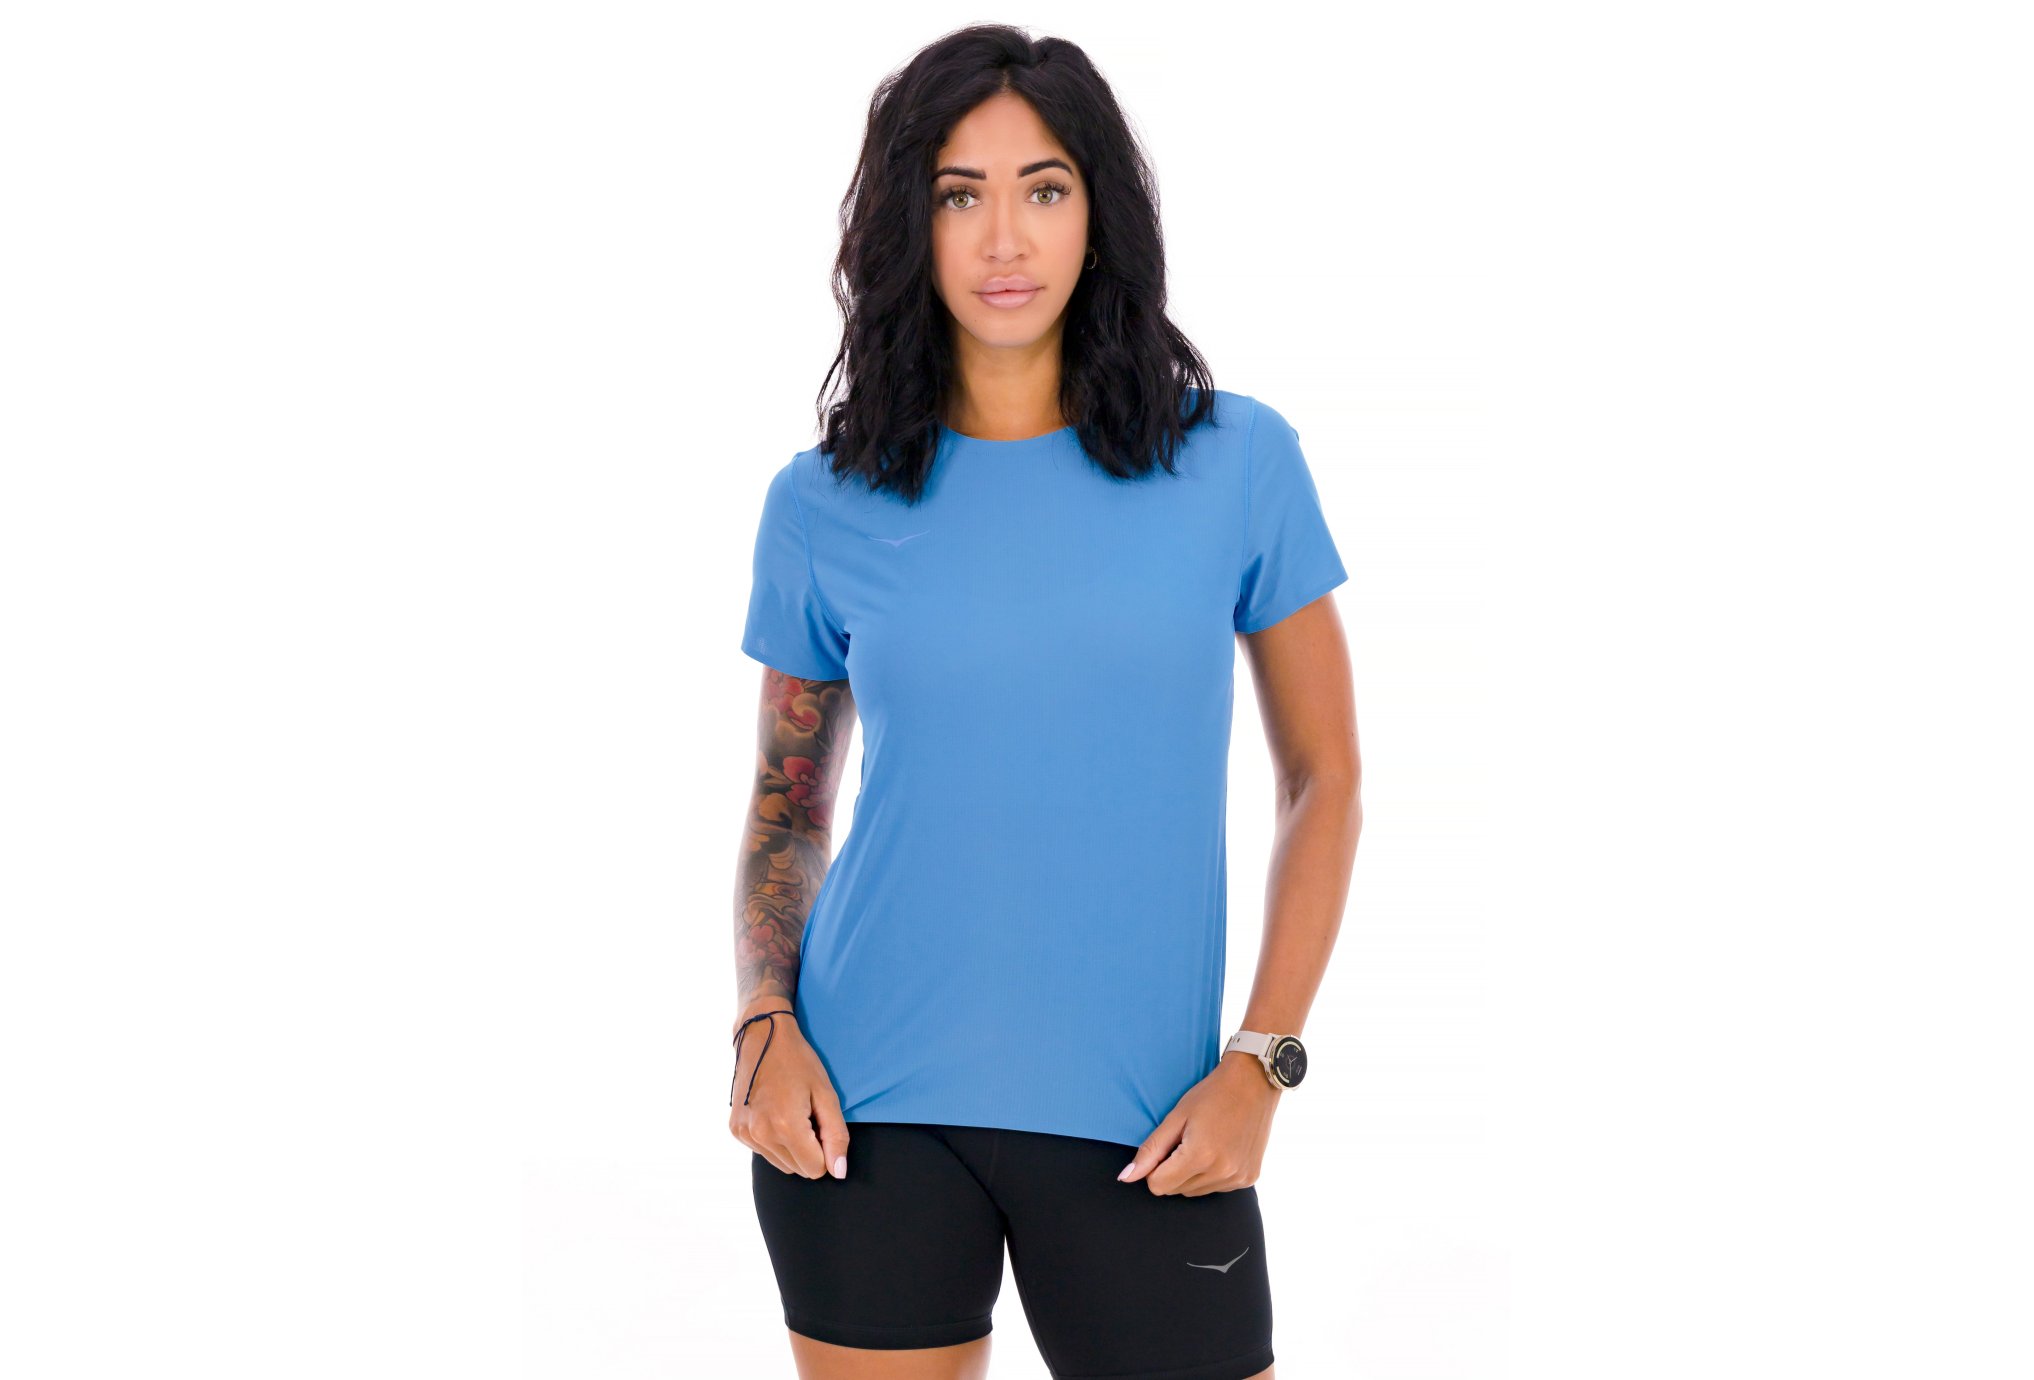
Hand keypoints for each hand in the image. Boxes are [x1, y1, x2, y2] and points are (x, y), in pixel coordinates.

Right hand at [727, 1010, 851, 1180]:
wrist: (762, 1036)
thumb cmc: (799, 1062)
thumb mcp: (826, 1094)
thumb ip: (836, 1136)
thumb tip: (839, 1172)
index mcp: (786, 1126)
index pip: (815, 1169)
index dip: (825, 1150)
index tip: (820, 1124)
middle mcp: (761, 1134)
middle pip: (798, 1170)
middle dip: (809, 1150)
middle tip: (807, 1115)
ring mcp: (745, 1133)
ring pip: (781, 1164)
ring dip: (791, 1147)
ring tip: (790, 1112)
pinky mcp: (736, 1130)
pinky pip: (764, 1151)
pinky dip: (774, 1139)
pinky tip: (774, 1112)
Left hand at [1117, 1053, 1279, 1195]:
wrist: (1253, 1083)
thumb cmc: (1212, 1094)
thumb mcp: (1176, 1117)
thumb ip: (1150, 1150)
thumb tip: (1126, 1177)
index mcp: (1200, 1156)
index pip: (1158, 1186)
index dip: (1155, 1168)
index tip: (1166, 1146)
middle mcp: (1222, 1172)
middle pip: (1176, 1191)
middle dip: (1173, 1170)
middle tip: (1187, 1139)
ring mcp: (1238, 1178)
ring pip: (1195, 1191)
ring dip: (1192, 1174)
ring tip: (1205, 1142)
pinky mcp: (1248, 1178)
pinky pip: (1216, 1187)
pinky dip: (1212, 1174)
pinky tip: (1220, 1149)